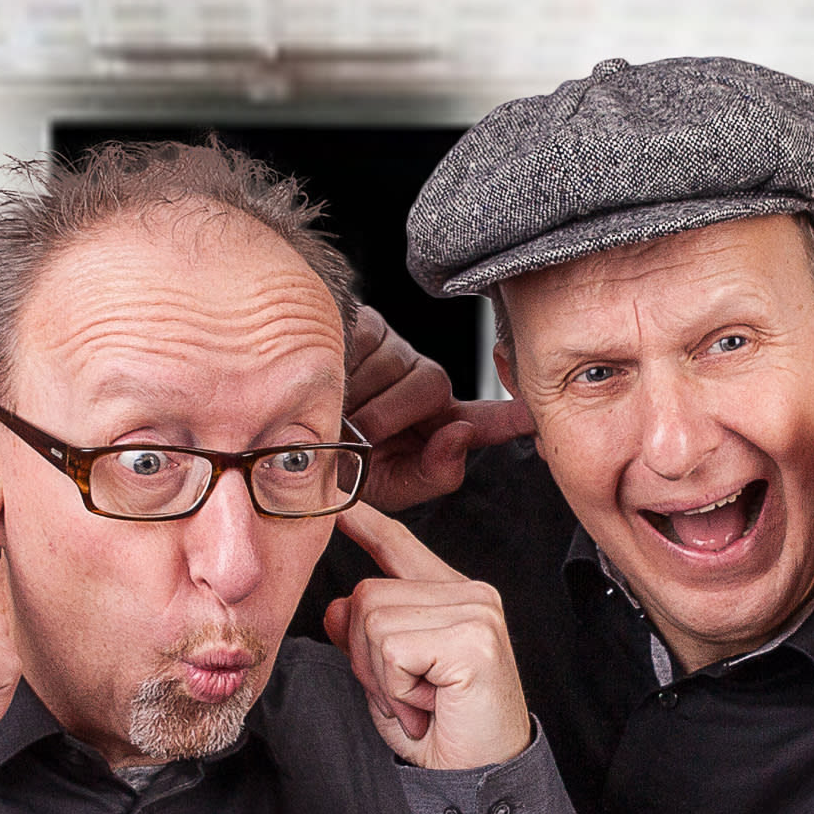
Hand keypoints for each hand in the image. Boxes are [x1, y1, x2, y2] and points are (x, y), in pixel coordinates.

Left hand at [321, 501, 531, 770]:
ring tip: (422, 701)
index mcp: (454, 596)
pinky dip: (398, 688)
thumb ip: (366, 636)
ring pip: (373, 623)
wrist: (481, 779)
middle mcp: (471, 593)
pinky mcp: (473, 638)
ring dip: (383, 678)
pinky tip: (432, 704)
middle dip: (366, 658)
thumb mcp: (390, 679)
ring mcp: (475, 611)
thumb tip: (335, 607)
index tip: (340, 503)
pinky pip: (393, 648)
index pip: (400, 547)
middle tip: (409, 696)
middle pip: (366, 595)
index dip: (366, 525)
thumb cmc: (443, 731)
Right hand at [346, 306, 533, 512]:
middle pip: (435, 387)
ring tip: (333, 410)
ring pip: (398, 368)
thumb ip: (430, 476)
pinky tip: (330, 381)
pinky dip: (344, 374)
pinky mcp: (369, 326)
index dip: (510, 415)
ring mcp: (396, 352)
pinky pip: (367, 347)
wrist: (278, 426)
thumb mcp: (382, 487)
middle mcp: (421, 384)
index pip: (483, 419)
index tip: (535, 413)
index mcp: (434, 426)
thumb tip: (461, 436)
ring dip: (360, 398)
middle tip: (352, 432)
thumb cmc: (330, 457)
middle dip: (390, 415)